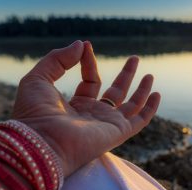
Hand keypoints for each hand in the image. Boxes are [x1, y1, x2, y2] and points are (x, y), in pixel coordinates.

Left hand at [12, 41, 160, 176]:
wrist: (41, 143)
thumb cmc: (34, 114)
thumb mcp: (38, 78)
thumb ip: (58, 59)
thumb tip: (81, 45)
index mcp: (75, 106)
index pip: (90, 80)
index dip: (89, 62)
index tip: (86, 46)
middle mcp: (94, 116)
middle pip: (115, 92)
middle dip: (125, 75)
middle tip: (134, 58)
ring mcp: (107, 124)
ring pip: (130, 105)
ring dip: (141, 89)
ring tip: (149, 74)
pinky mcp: (118, 132)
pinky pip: (140, 120)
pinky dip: (150, 108)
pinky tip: (157, 94)